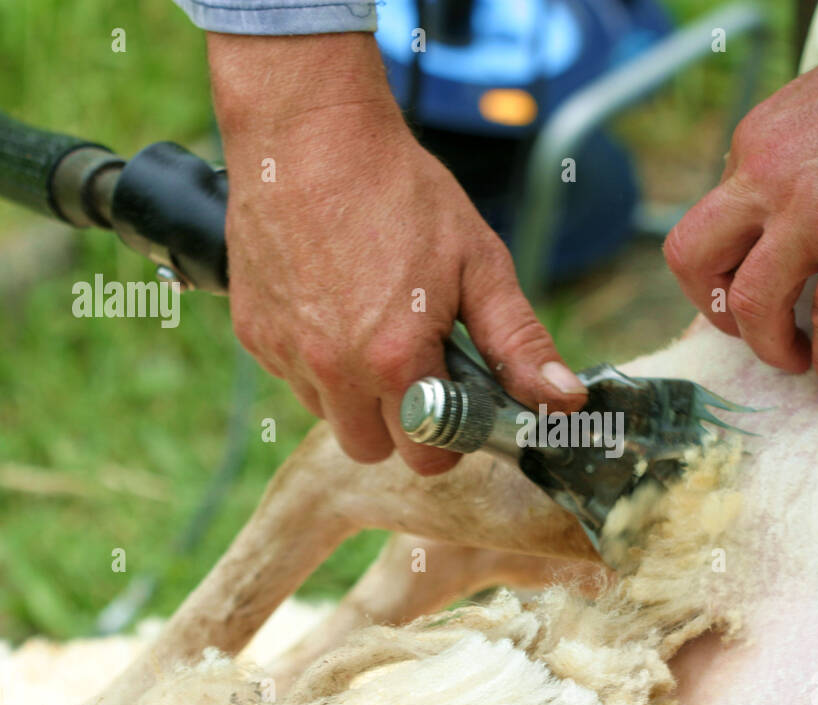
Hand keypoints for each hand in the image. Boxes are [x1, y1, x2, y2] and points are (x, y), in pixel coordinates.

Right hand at [207, 32, 585, 472]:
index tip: (459, 403)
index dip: (450, 438)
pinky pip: (292, 378)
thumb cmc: (400, 192)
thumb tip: (563, 399)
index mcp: (395, 361)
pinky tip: (335, 309)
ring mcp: (286, 355)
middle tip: (421, 370)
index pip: (426, 457)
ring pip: (328, 416)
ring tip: (376, 330)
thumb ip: (518, 342)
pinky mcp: (254, 335)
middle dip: (401, 425)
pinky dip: (316, 362)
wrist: (310, 134)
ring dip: (355, 395)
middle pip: (371, 449)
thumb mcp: (478, 263)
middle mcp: (333, 370)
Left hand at [664, 2, 817, 405]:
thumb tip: (798, 188)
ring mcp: (803, 213)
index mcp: (753, 141)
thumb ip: (798, 147)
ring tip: (793, 361)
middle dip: (711, 305)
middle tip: (747, 327)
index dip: (733, 257)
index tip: (755, 278)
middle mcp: (761, 176)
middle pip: (691, 257)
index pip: (714, 216)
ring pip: (747, 304)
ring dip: (765, 346)